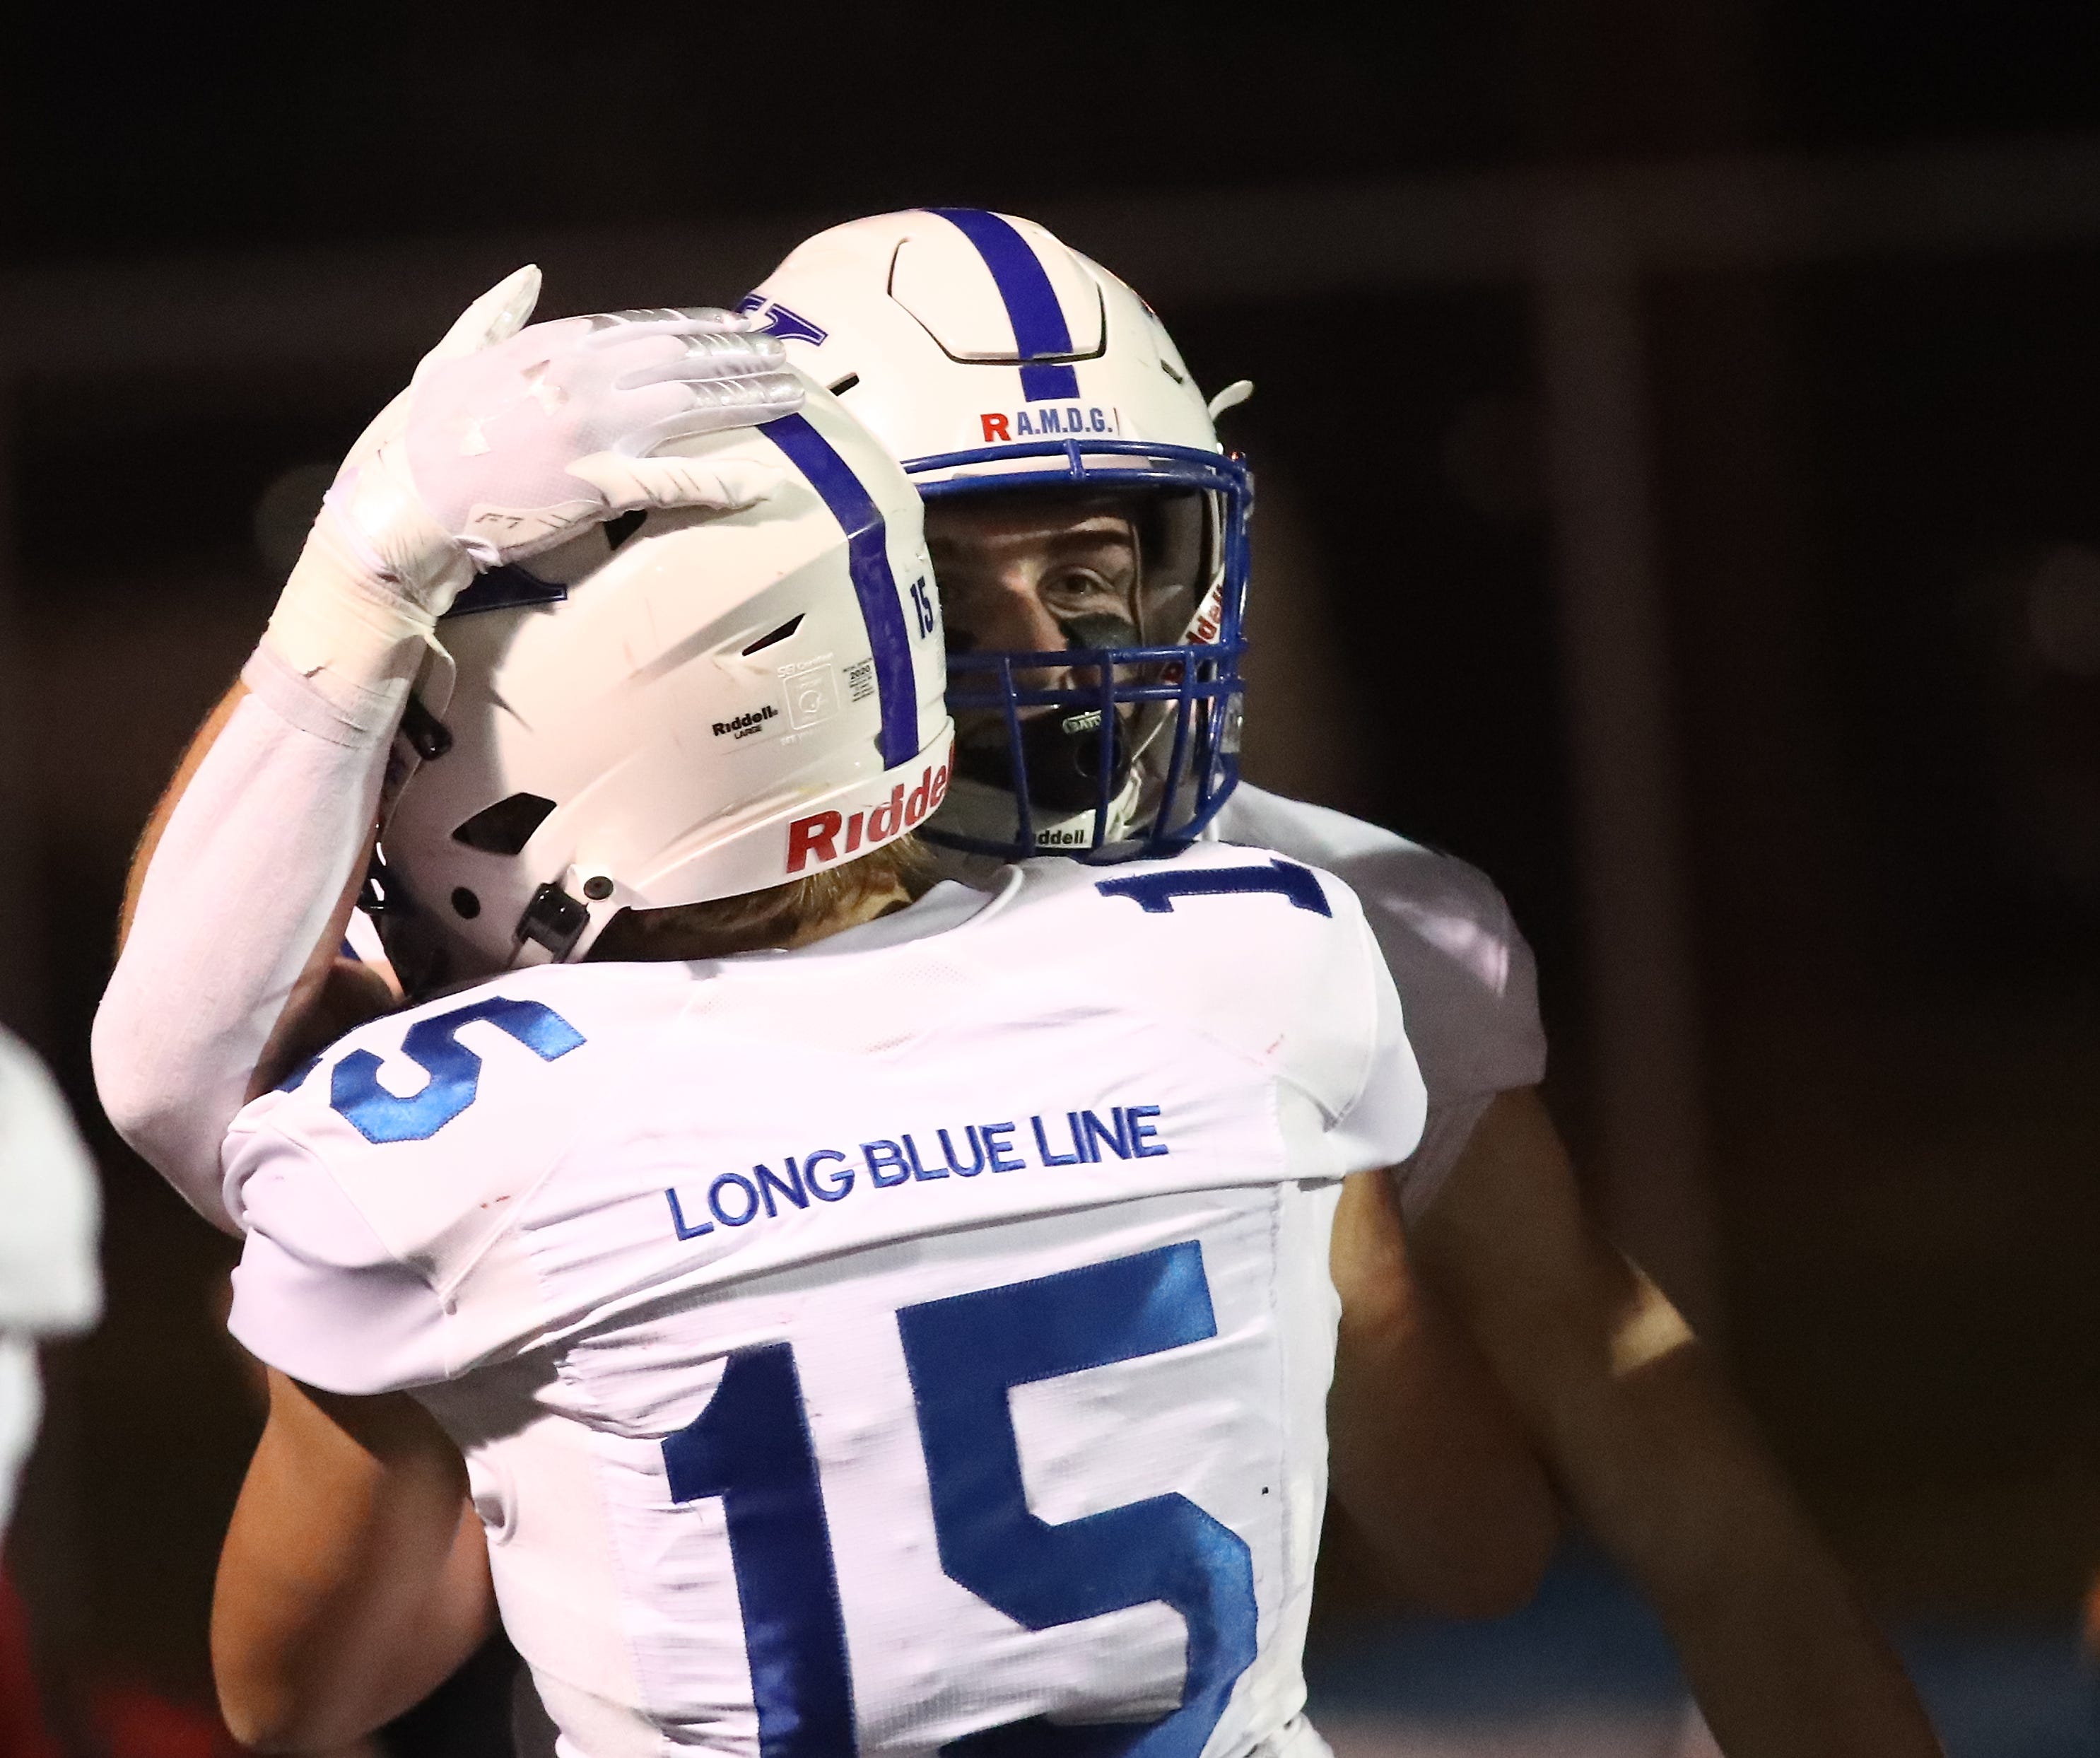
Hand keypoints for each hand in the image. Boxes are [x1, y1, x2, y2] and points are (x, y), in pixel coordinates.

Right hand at [350, 292, 803, 582]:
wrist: (405, 502)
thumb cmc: (421, 436)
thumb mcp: (451, 355)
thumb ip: (495, 311)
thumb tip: (529, 274)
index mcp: (552, 345)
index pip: (647, 325)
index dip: (700, 325)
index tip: (739, 324)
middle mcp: (583, 378)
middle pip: (684, 358)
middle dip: (741, 355)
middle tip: (786, 357)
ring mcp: (595, 430)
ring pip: (693, 406)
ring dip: (749, 400)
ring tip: (794, 398)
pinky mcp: (601, 484)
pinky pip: (678, 480)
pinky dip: (725, 479)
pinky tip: (766, 480)